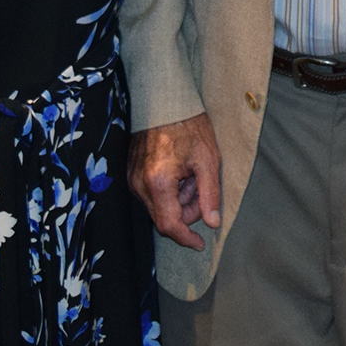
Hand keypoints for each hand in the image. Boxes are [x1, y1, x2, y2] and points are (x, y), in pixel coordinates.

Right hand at [128, 112, 221, 249]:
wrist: (165, 101)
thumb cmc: (189, 126)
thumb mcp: (208, 160)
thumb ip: (210, 195)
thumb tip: (213, 223)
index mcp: (158, 182)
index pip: (169, 225)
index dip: (186, 238)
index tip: (200, 244)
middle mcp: (140, 184)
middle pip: (165, 217)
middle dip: (188, 210)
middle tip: (202, 187)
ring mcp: (133, 179)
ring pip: (159, 206)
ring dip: (180, 199)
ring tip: (192, 173)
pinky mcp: (132, 173)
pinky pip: (153, 194)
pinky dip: (170, 191)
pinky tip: (181, 171)